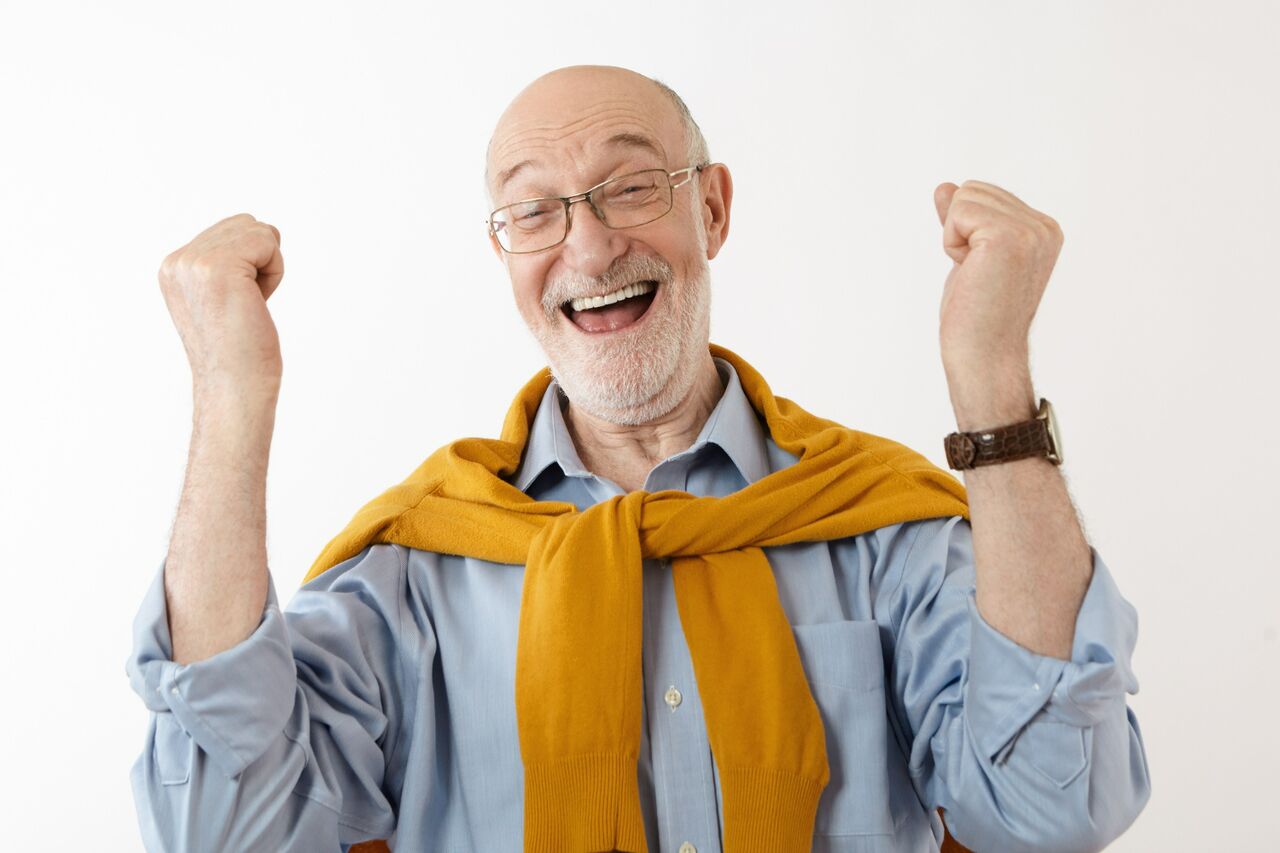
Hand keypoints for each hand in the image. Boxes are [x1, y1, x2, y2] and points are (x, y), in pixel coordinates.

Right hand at [158, 213, 285, 396]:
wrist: (235, 388)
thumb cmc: (240, 352)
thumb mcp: (224, 297)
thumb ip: (225, 262)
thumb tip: (260, 228)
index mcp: (174, 267)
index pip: (230, 231)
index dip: (250, 266)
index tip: (235, 305)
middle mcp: (178, 261)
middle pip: (246, 224)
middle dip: (260, 261)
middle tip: (246, 305)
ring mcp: (194, 262)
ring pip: (259, 230)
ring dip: (268, 267)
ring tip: (249, 304)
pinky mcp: (217, 267)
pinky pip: (268, 242)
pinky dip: (275, 271)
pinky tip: (257, 302)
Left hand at [932, 180, 1061, 375]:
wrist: (983, 354)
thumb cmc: (975, 314)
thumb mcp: (969, 256)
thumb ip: (964, 220)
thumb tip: (945, 186)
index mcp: (1043, 230)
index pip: (985, 194)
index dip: (967, 230)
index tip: (982, 269)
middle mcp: (1044, 227)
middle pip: (973, 189)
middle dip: (960, 230)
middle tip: (977, 273)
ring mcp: (1030, 231)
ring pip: (964, 197)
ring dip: (955, 237)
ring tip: (976, 273)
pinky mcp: (1008, 236)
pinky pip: (958, 211)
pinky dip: (951, 242)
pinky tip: (971, 271)